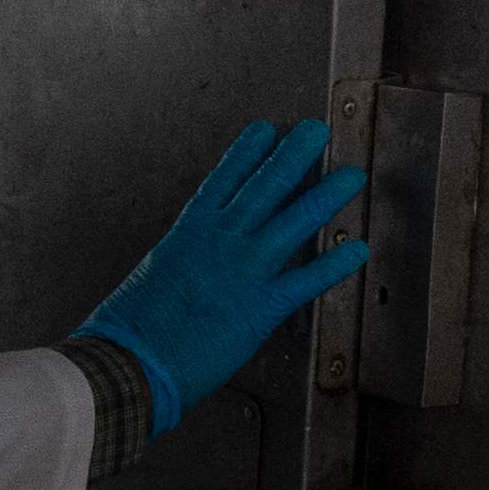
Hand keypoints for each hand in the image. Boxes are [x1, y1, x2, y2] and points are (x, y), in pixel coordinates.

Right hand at [73, 120, 369, 427]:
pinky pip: (306, 281)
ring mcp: (243, 271)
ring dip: (326, 196)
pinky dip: (334, 265)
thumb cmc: (132, 327)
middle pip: (265, 186)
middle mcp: (220, 241)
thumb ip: (181, 262)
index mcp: (189, 232)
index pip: (224, 179)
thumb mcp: (154, 276)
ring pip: (293, 222)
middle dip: (294, 155)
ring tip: (351, 176)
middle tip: (315, 132)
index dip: (248, 152)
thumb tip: (190, 260)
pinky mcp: (260, 307)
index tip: (266, 130)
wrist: (132, 359)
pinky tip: (357, 251)